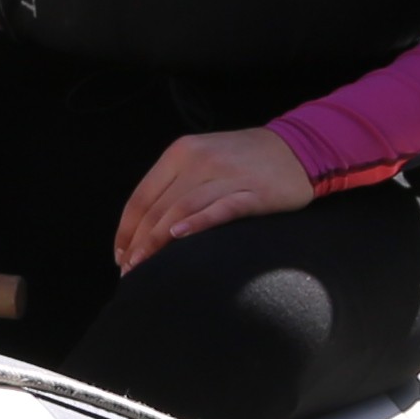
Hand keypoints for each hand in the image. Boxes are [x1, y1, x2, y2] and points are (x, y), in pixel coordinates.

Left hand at [114, 123, 319, 272]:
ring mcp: (227, 175)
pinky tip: (179, 237)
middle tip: (129, 270)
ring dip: (157, 241)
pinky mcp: (254, 192)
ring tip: (145, 267)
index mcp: (180, 153)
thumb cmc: (245, 160)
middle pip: (158, 207)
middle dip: (138, 242)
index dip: (126, 229)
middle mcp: (199, 161)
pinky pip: (220, 208)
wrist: (299, 148)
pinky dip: (197, 223)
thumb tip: (144, 226)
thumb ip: (176, 184)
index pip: (142, 195)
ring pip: (181, 210)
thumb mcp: (203, 159)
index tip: (120, 255)